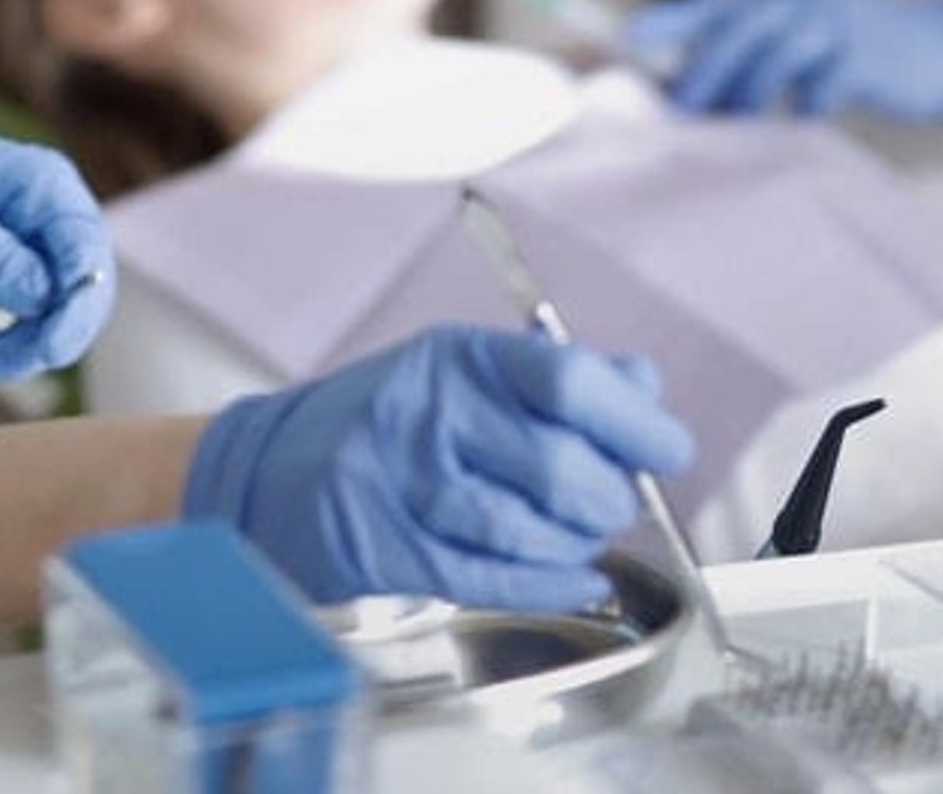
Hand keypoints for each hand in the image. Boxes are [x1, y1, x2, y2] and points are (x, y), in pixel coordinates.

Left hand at [0, 68, 114, 380]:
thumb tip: (49, 302)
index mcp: (47, 185)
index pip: (88, 256)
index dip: (77, 308)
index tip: (45, 347)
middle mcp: (47, 212)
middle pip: (85, 287)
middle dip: (56, 332)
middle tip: (1, 362)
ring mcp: (25, 239)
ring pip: (61, 306)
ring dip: (34, 343)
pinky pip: (29, 310)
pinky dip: (17, 338)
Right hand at [185, 326, 694, 612]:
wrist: (273, 471)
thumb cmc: (392, 421)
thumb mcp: (471, 375)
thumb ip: (563, 381)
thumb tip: (645, 390)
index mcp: (463, 356)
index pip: (569, 381)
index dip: (634, 423)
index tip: (669, 449)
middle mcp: (431, 409)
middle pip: (557, 466)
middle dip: (608, 499)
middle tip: (613, 504)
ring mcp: (401, 478)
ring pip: (523, 529)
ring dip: (575, 545)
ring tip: (581, 539)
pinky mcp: (384, 543)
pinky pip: (486, 576)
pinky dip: (544, 585)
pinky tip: (571, 580)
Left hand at [625, 0, 942, 126]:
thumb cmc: (862, 51)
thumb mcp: (808, 36)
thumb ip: (759, 51)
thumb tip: (693, 87)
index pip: (710, 6)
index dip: (668, 21)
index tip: (628, 41)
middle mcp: (800, 1)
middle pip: (736, 33)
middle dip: (703, 73)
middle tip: (680, 110)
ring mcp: (834, 26)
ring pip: (772, 61)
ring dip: (747, 98)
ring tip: (731, 127)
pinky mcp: (864, 58)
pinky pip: (820, 90)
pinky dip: (803, 112)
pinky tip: (797, 128)